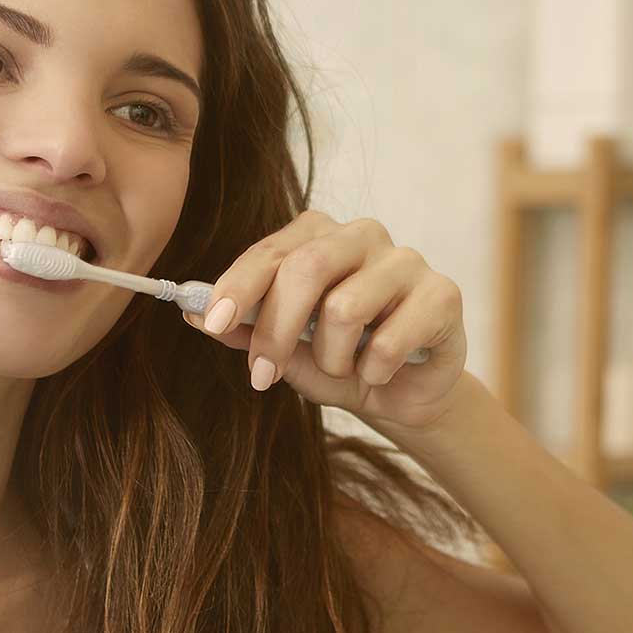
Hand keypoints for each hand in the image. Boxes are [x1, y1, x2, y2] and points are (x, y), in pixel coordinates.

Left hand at [182, 210, 468, 431]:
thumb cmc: (342, 362)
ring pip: (346, 307)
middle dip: (276, 331)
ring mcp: (406, 261)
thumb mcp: (285, 352)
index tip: (213, 322)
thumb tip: (190, 313)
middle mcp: (363, 235)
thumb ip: (243, 329)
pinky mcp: (443, 294)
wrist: (404, 397)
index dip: (238, 287)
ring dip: (333, 358)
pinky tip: (381, 372)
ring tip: (345, 369)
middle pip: (306, 268)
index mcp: (319, 236)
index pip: (272, 251)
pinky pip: (392, 338)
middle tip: (263, 376)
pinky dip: (374, 370)